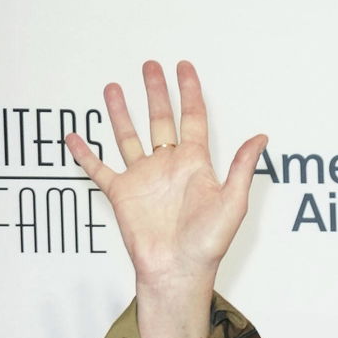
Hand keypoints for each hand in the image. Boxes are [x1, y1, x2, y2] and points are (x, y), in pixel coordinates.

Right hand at [66, 60, 265, 337]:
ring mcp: (143, 179)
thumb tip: (262, 137)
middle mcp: (167, 167)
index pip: (193, 118)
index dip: (190, 92)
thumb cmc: (207, 244)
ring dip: (121, 112)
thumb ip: (242, 167)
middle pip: (160, 119)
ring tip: (114, 87)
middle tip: (150, 66)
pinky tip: (74, 136)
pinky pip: (99, 169)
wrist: (177, 271)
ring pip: (128, 136)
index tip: (185, 68)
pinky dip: (85, 154)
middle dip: (156, 92)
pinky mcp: (122, 194)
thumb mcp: (233, 202)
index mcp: (194, 165)